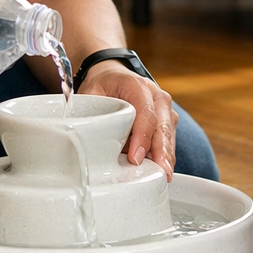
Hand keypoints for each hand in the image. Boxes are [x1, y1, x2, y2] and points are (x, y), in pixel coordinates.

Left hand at [77, 60, 177, 178]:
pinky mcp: (167, 121)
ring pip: (169, 134)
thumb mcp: (91, 92)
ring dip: (166, 156)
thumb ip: (89, 112)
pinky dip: (165, 155)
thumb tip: (84, 140)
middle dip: (161, 151)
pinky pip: (169, 139)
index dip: (141, 136)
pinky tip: (161, 171)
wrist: (113, 76)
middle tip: (160, 173)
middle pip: (162, 125)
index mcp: (136, 85)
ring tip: (163, 176)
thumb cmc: (102, 86)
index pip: (145, 112)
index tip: (135, 157)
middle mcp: (156, 95)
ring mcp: (164, 108)